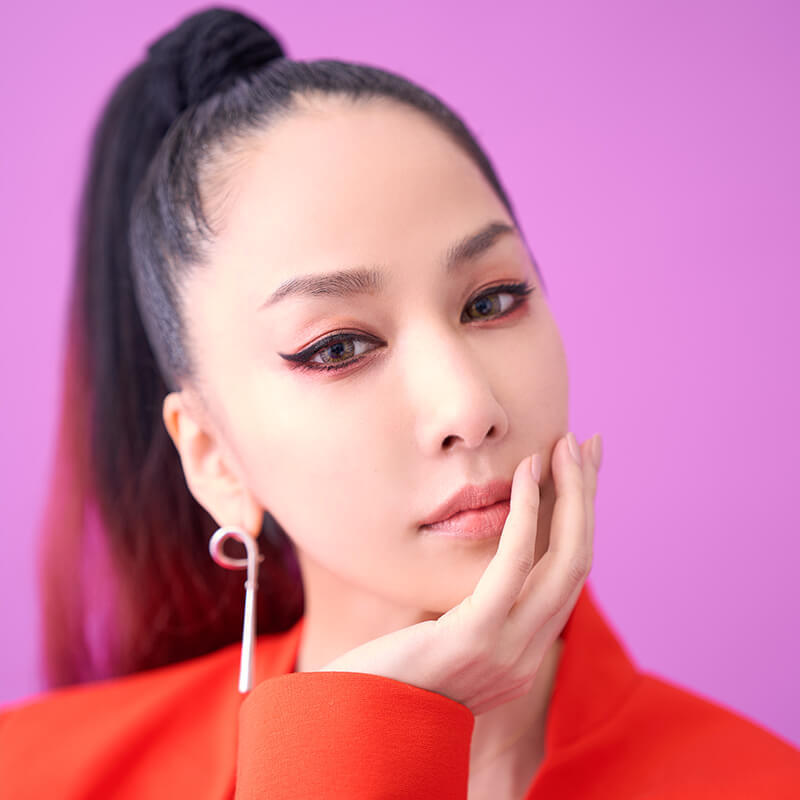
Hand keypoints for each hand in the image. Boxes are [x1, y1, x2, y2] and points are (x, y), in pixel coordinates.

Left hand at [318, 432, 601, 715]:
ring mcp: (508, 650)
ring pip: (564, 561)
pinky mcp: (477, 637)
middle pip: (578, 562)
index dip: (581, 520)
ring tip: (565, 446)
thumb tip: (483, 567)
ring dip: (571, 496)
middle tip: (586, 444)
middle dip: (587, 498)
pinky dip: (528, 514)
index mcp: (522, 651)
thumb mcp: (442, 639)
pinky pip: (515, 565)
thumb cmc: (386, 674)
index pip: (567, 577)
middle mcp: (527, 653)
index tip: (581, 473)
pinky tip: (526, 474)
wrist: (352, 724)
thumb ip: (471, 608)